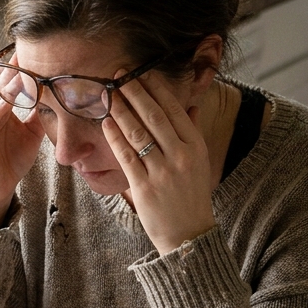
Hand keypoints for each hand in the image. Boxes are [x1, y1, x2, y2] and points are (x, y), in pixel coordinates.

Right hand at [0, 65, 44, 226]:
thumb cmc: (10, 161)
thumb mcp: (31, 134)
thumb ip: (38, 115)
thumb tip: (55, 97)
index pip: (5, 82)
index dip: (17, 67)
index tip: (32, 51)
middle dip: (13, 70)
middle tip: (27, 52)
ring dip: (7, 86)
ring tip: (21, 72)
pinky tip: (7, 100)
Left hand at [102, 72, 217, 255]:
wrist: (189, 235)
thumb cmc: (192, 196)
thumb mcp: (200, 163)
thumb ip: (194, 132)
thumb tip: (191, 105)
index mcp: (196, 147)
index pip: (174, 110)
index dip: (157, 89)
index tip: (142, 72)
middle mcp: (181, 156)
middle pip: (155, 116)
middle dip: (136, 92)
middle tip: (120, 74)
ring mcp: (162, 172)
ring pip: (138, 133)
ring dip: (122, 110)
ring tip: (109, 93)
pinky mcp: (144, 187)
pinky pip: (126, 156)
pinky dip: (116, 137)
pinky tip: (107, 123)